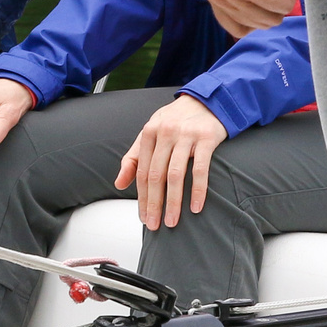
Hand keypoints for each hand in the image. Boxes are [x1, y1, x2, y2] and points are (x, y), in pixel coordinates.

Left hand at [115, 93, 228, 227]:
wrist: (207, 101)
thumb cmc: (176, 121)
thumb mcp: (151, 133)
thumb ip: (134, 158)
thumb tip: (119, 183)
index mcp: (149, 133)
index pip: (142, 171)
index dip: (142, 197)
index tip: (143, 217)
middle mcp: (165, 133)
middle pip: (156, 175)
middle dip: (154, 203)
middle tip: (154, 225)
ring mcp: (186, 136)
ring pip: (175, 174)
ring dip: (173, 202)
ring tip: (172, 221)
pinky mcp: (206, 139)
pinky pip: (201, 169)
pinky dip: (198, 190)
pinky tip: (195, 207)